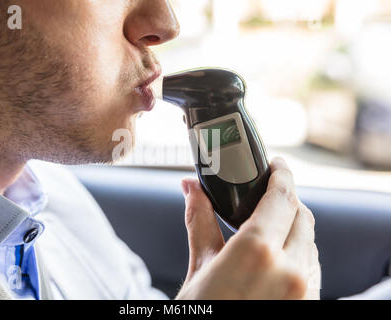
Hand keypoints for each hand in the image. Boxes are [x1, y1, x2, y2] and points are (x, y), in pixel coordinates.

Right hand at [176, 158, 320, 299]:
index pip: (282, 197)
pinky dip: (298, 253)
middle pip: (302, 215)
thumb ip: (200, 222)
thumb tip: (192, 189)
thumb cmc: (204, 312)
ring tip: (269, 228)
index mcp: (257, 252)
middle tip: (266, 194)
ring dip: (293, 227)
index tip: (276, 164)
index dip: (282, 174)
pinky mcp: (311, 303)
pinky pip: (312, 267)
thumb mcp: (199, 266)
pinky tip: (277, 259)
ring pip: (310, 241)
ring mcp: (305, 290)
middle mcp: (290, 270)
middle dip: (286, 199)